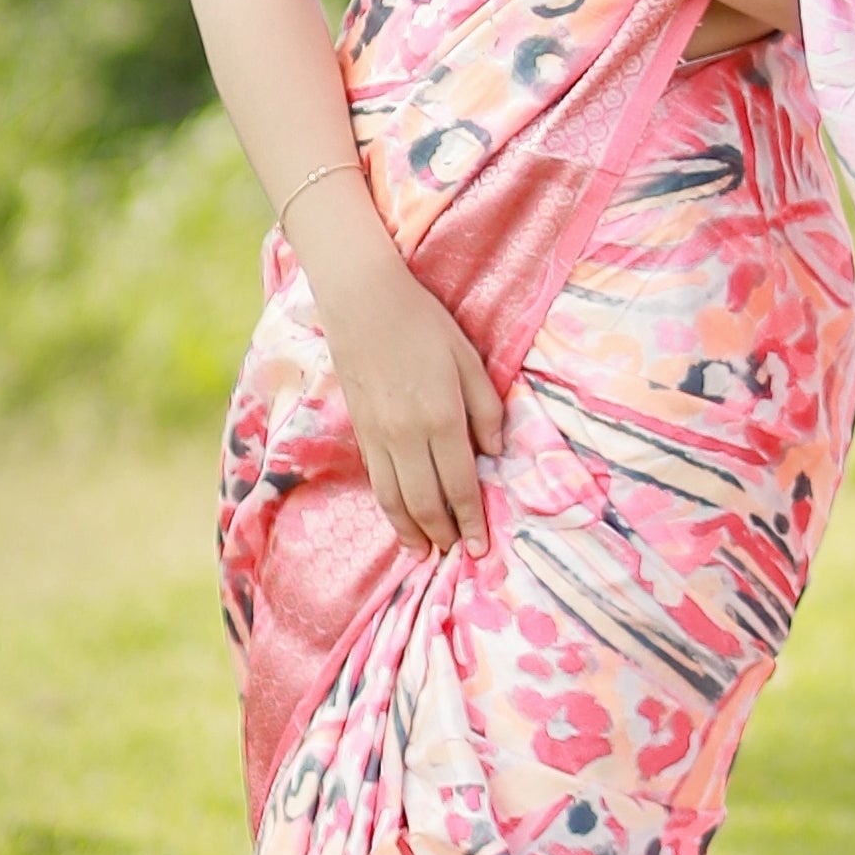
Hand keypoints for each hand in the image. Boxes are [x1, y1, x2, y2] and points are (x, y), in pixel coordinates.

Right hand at [303, 216, 508, 555]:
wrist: (363, 301)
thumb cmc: (424, 324)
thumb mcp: (469, 359)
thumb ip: (487, 409)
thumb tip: (494, 453)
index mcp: (442, 418)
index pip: (461, 485)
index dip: (471, 520)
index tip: (480, 547)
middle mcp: (408, 436)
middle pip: (426, 502)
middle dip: (443, 533)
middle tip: (456, 552)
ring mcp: (379, 436)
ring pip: (394, 500)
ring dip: (411, 531)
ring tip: (425, 551)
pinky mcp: (359, 431)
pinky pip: (376, 481)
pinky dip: (388, 507)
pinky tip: (399, 517)